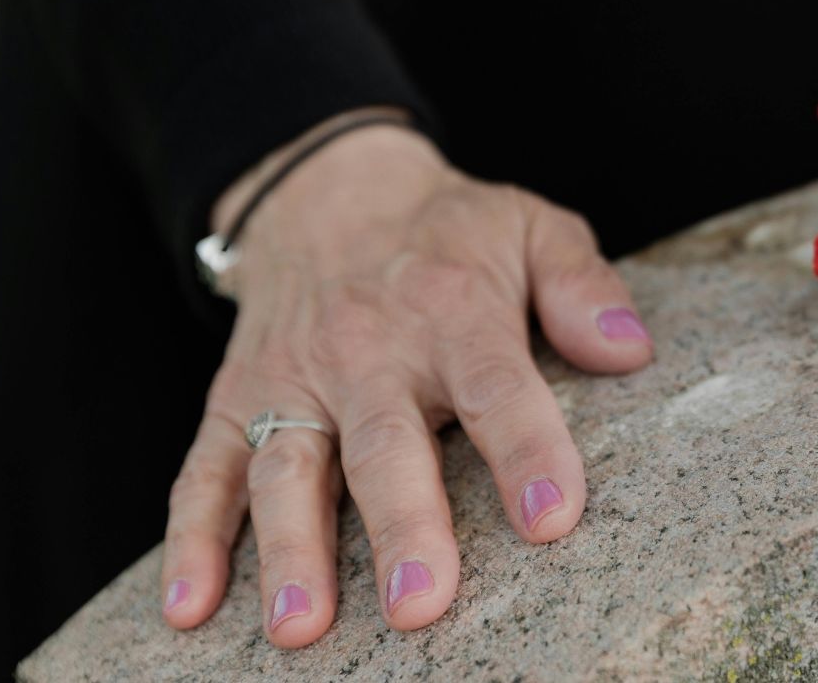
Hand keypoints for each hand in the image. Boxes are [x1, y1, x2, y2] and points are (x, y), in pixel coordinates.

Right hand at [159, 110, 652, 644]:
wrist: (324, 189)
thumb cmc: (448, 231)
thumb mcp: (530, 225)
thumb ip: (581, 284)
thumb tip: (629, 349)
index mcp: (454, 313)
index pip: (496, 386)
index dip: (527, 450)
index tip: (553, 518)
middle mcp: (368, 351)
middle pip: (385, 445)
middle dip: (403, 525)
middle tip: (421, 601)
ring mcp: (294, 381)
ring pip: (288, 468)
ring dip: (291, 549)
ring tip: (302, 627)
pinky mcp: (236, 402)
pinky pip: (205, 470)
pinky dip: (192, 537)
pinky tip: (189, 605)